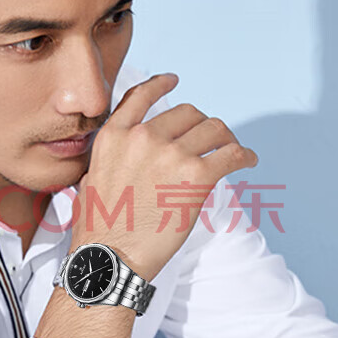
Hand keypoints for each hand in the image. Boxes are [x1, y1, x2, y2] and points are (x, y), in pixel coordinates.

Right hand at [71, 73, 257, 280]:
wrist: (110, 257)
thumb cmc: (98, 229)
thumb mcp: (89, 180)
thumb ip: (109, 160)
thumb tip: (120, 160)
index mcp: (114, 136)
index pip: (142, 95)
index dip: (161, 85)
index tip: (174, 81)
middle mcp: (143, 137)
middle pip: (187, 113)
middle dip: (201, 124)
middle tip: (210, 140)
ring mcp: (170, 155)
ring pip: (213, 129)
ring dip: (226, 138)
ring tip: (232, 150)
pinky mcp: (195, 177)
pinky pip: (231, 154)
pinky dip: (244, 156)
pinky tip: (247, 161)